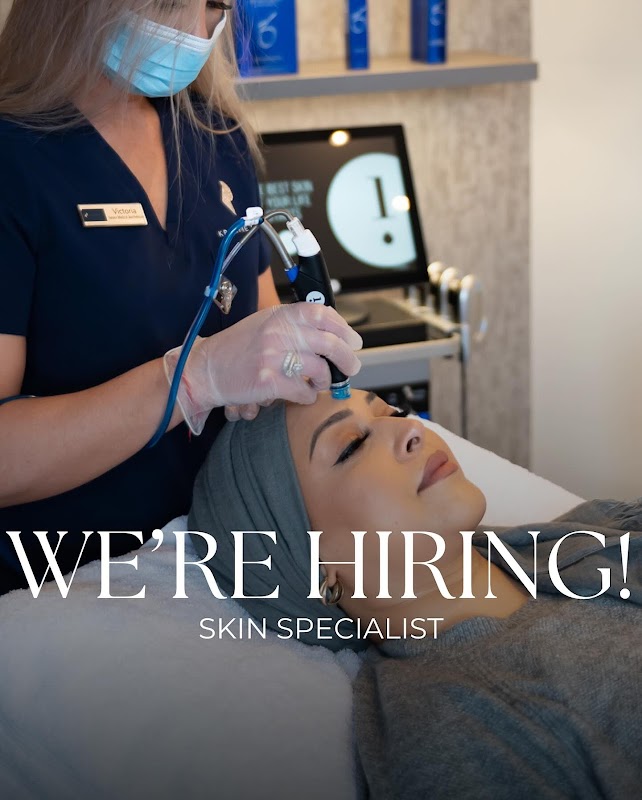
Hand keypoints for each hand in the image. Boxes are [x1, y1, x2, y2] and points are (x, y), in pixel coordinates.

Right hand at [164, 303, 362, 432]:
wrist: (206, 369)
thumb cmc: (238, 348)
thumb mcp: (265, 324)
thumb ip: (294, 324)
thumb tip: (332, 333)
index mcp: (279, 316)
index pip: (322, 314)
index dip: (343, 328)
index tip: (353, 340)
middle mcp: (277, 333)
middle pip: (329, 344)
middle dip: (346, 359)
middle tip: (351, 368)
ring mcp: (272, 357)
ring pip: (320, 370)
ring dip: (326, 381)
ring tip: (320, 384)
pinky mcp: (268, 382)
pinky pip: (304, 392)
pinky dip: (308, 396)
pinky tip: (303, 395)